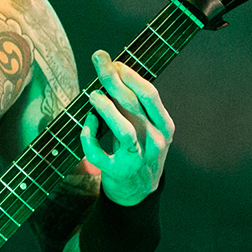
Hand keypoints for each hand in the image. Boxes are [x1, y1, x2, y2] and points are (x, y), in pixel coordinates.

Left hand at [79, 50, 174, 205]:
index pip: (150, 95)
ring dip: (106, 109)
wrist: (139, 191)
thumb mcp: (146, 127)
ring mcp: (137, 159)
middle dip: (114, 80)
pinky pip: (99, 153)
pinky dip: (89, 136)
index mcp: (164, 127)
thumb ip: (133, 105)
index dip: (131, 75)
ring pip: (123, 131)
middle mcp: (155, 142)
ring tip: (92, 94)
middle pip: (134, 105)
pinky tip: (87, 123)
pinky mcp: (117, 172)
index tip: (114, 61)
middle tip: (98, 61)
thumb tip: (113, 72)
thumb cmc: (141, 149)